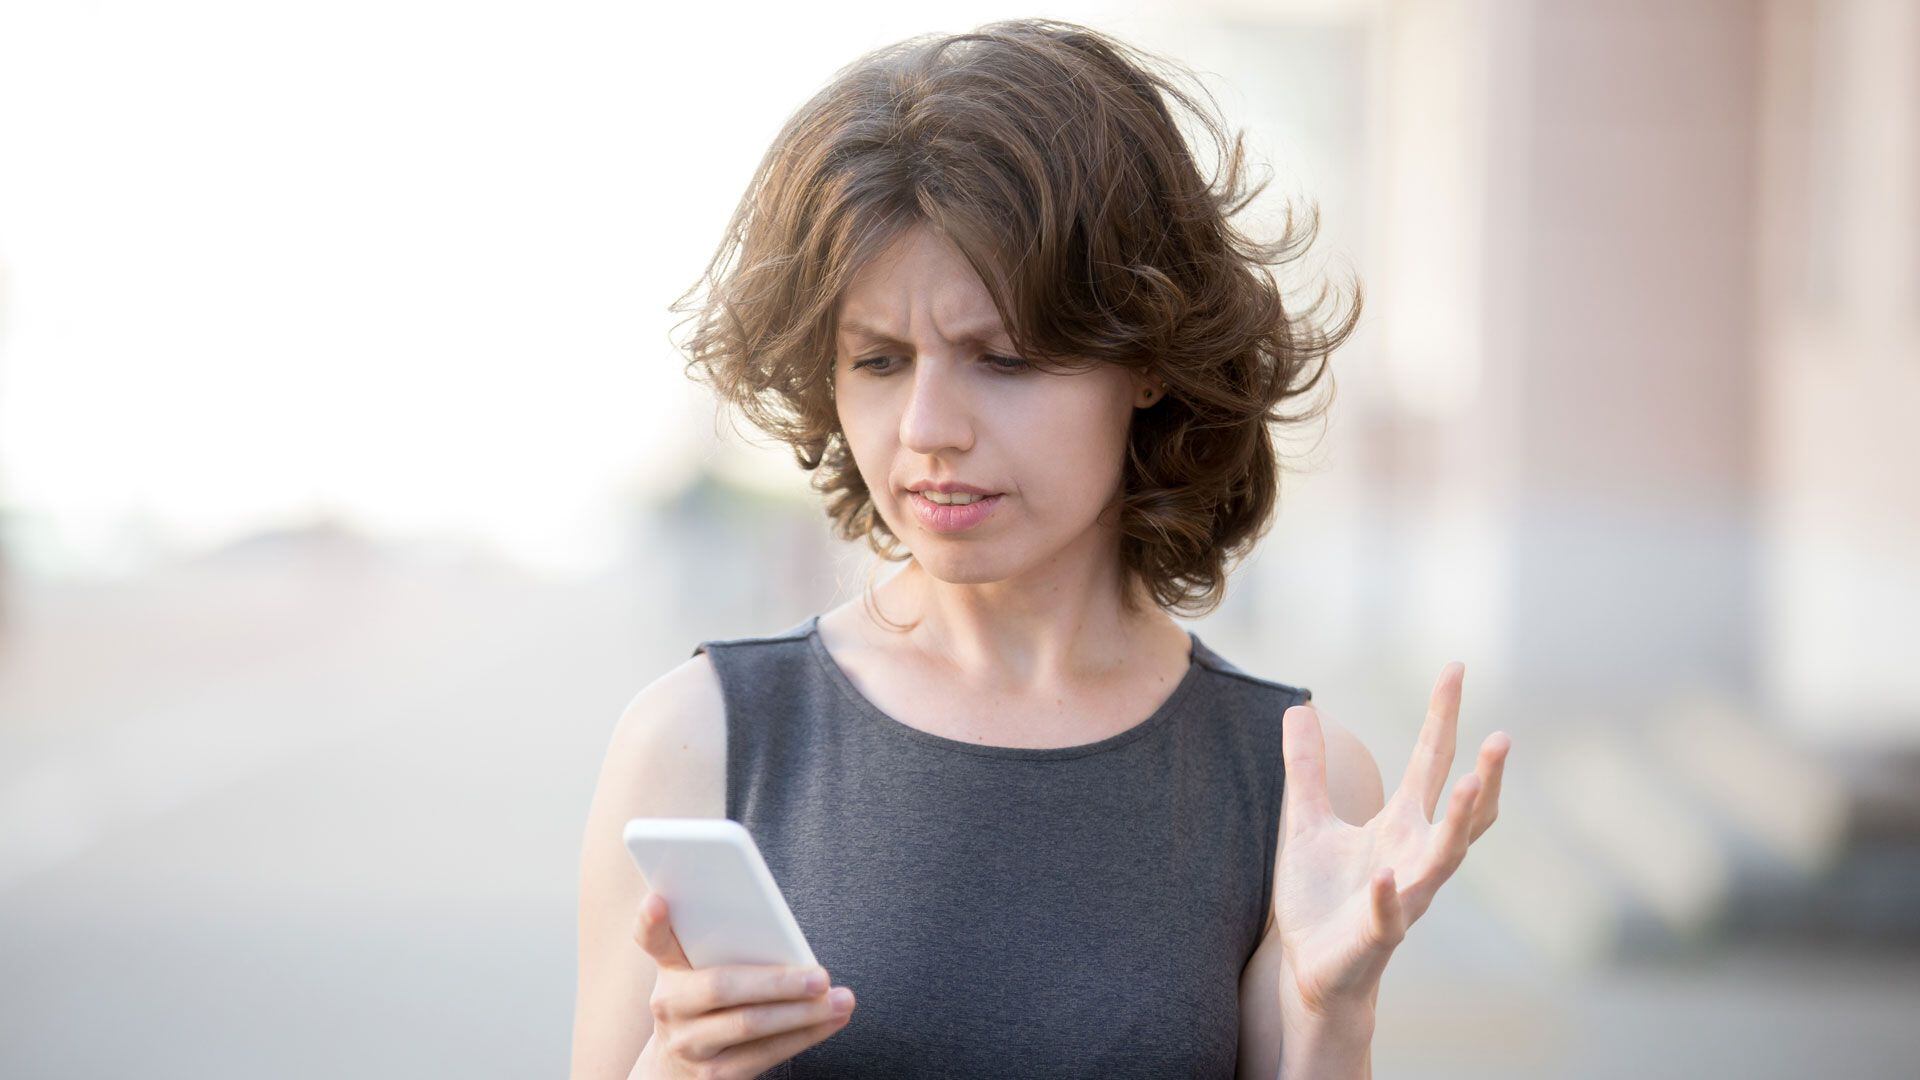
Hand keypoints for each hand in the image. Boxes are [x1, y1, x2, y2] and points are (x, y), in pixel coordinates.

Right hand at [630, 890, 855, 1078]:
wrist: (677, 1069)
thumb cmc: (709, 1004)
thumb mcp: (704, 972)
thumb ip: (729, 948)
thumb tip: (785, 938)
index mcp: (669, 969)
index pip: (651, 939)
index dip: (650, 920)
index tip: (658, 899)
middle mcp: (669, 1006)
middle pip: (722, 987)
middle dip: (777, 982)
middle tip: (821, 976)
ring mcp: (688, 1044)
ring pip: (749, 1025)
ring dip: (804, 1014)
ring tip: (842, 1000)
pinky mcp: (713, 1076)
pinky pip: (765, 1054)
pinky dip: (805, 1036)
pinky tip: (831, 1021)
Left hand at [1272, 662, 1509, 1019]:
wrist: (1310, 969)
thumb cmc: (1320, 898)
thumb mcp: (1305, 821)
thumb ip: (1306, 769)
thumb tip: (1299, 707)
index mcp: (1399, 825)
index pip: (1430, 761)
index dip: (1443, 715)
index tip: (1456, 667)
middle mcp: (1413, 856)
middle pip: (1461, 809)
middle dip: (1484, 774)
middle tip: (1501, 736)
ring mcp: (1403, 896)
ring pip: (1445, 859)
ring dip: (1461, 823)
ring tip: (1476, 783)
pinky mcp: (1378, 934)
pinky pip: (1391, 915)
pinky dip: (1391, 896)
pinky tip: (1385, 875)